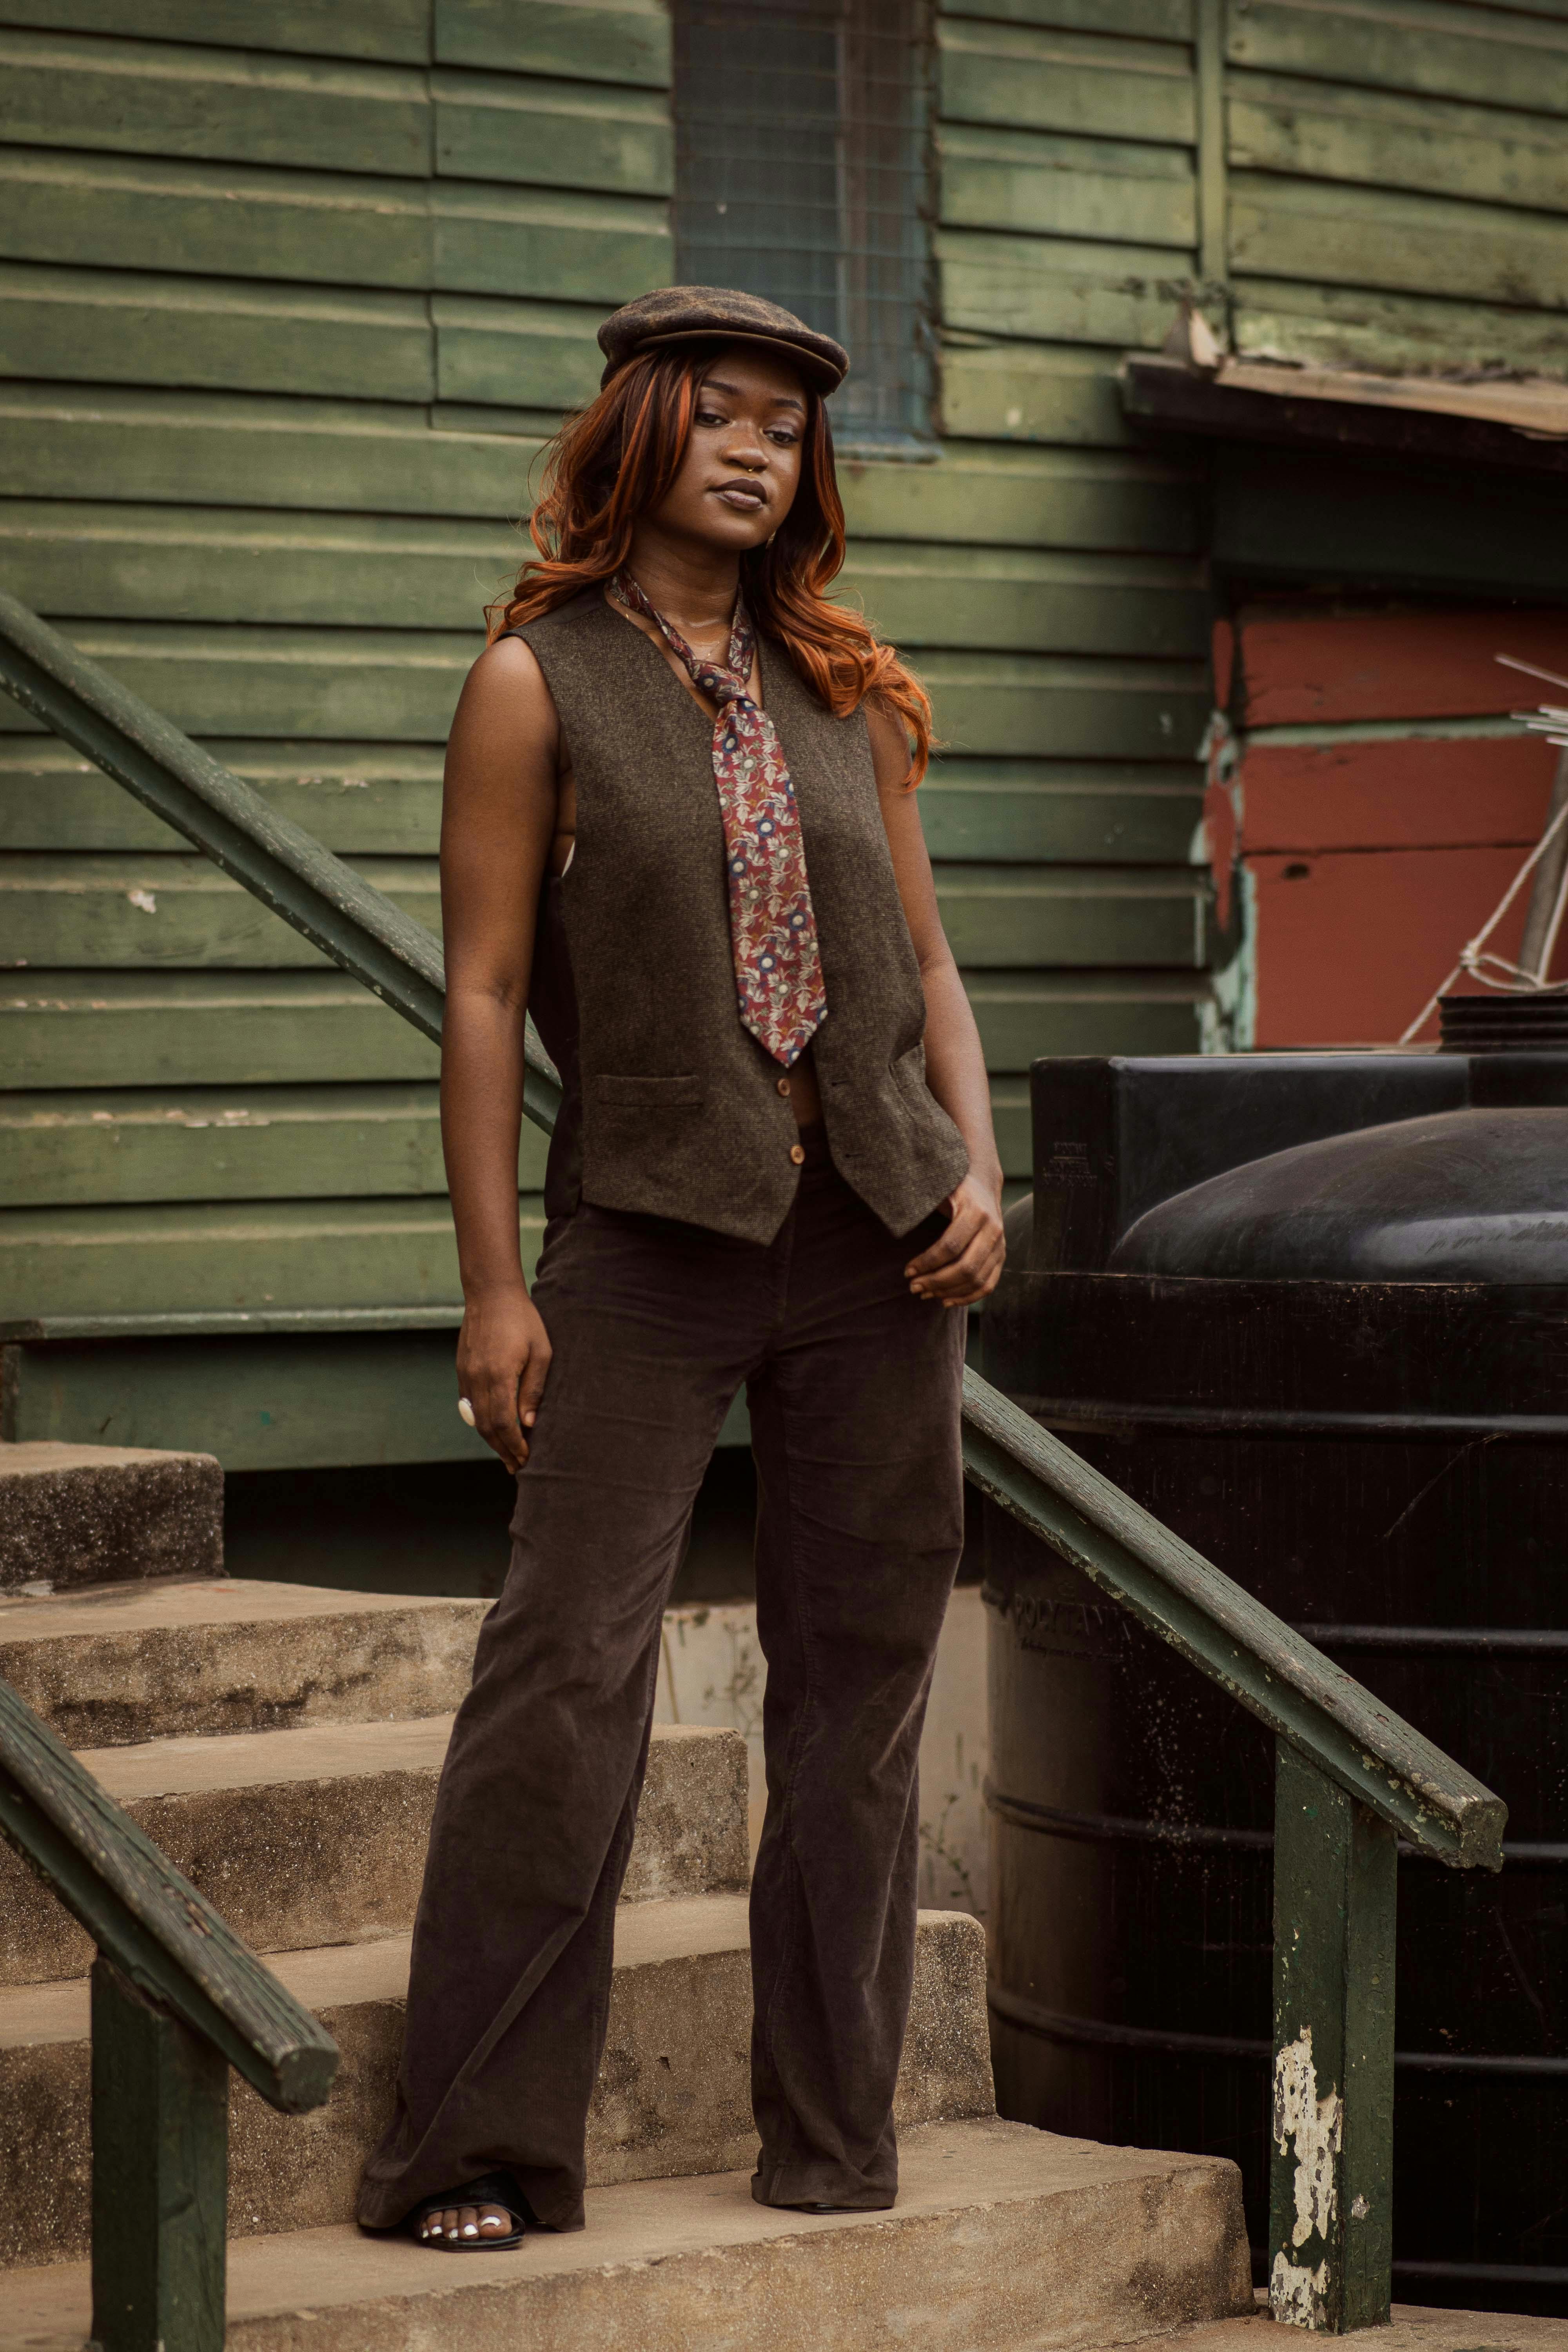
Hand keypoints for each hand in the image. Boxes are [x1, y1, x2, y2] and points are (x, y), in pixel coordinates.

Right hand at [456, 1284, 551, 1471]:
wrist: (490, 1294)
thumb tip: (528, 1425)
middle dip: (502, 1450)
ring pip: (475, 1418)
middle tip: (516, 1466)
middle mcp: (477, 1379)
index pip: (503, 1424)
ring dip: (491, 1439)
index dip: (513, 1445)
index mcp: (499, 1376)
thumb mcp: (540, 1352)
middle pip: (486, 1427)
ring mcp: (466, 1375)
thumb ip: (533, 1389)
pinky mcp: (462, 1370)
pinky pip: (469, 1404)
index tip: (525, 1459)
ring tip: (506, 1453)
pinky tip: (493, 1428)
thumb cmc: (523, 1320)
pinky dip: (481, 1421)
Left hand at [905, 1173, 1005, 1306]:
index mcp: (975, 1211)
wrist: (983, 1183)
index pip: (950, 1246)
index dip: (926, 1262)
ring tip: (925, 1294)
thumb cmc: (953, 1187)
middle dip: (936, 1282)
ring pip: (977, 1280)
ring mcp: (1000, 1245)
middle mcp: (993, 1230)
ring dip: (948, 1292)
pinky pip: (988, 1285)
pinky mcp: (1001, 1256)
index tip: (907, 1271)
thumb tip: (894, 1221)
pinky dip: (967, 1298)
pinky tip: (945, 1301)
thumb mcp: (940, 1188)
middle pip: (965, 1268)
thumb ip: (922, 1202)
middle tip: (913, 1287)